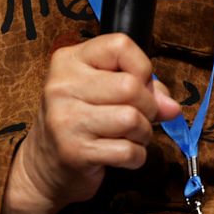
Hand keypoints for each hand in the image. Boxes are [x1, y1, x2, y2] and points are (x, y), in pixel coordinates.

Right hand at [1, 33, 180, 213]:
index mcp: (69, 60)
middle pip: (131, 86)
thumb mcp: (101, 92)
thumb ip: (141, 88)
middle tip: (140, 118)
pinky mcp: (74, 152)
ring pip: (132, 119)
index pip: (120, 45)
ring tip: (131, 137)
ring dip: (143, 133)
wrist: (42, 168)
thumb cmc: (78, 122)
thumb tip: (172, 106)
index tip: (139, 84)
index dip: (141, 66)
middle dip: (148, 106)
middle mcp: (62, 85)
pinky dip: (136, 156)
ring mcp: (66, 119)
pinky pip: (128, 151)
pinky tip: (122, 155)